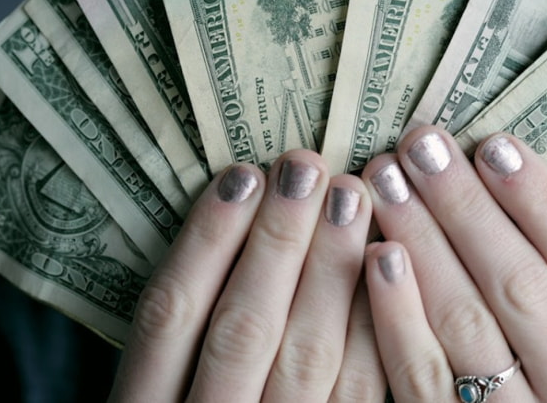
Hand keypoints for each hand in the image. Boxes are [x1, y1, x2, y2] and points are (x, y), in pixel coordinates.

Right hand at [107, 149, 383, 401]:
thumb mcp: (161, 388)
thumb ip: (185, 324)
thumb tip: (240, 203)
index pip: (170, 315)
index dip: (206, 241)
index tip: (242, 175)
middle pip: (242, 328)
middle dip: (278, 241)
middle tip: (307, 166)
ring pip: (306, 359)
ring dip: (330, 272)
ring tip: (351, 197)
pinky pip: (360, 394)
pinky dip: (372, 328)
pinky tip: (385, 266)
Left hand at [361, 126, 546, 401]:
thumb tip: (499, 181)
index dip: (540, 199)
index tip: (493, 141)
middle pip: (523, 286)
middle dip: (467, 207)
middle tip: (421, 145)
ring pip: (468, 325)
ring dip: (422, 242)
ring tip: (386, 180)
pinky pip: (420, 377)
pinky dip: (395, 312)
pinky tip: (375, 257)